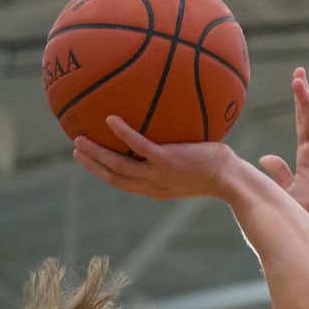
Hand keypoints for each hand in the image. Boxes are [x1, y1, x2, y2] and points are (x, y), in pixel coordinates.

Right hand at [73, 117, 236, 200]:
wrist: (232, 180)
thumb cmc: (219, 171)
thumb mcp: (193, 168)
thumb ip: (178, 158)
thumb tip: (174, 138)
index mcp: (158, 189)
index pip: (125, 184)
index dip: (105, 174)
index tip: (90, 163)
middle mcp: (154, 186)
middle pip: (115, 178)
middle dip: (93, 166)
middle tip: (76, 151)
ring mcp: (159, 174)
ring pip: (119, 166)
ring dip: (97, 154)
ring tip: (79, 139)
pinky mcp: (168, 161)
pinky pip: (140, 146)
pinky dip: (124, 134)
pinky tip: (111, 119)